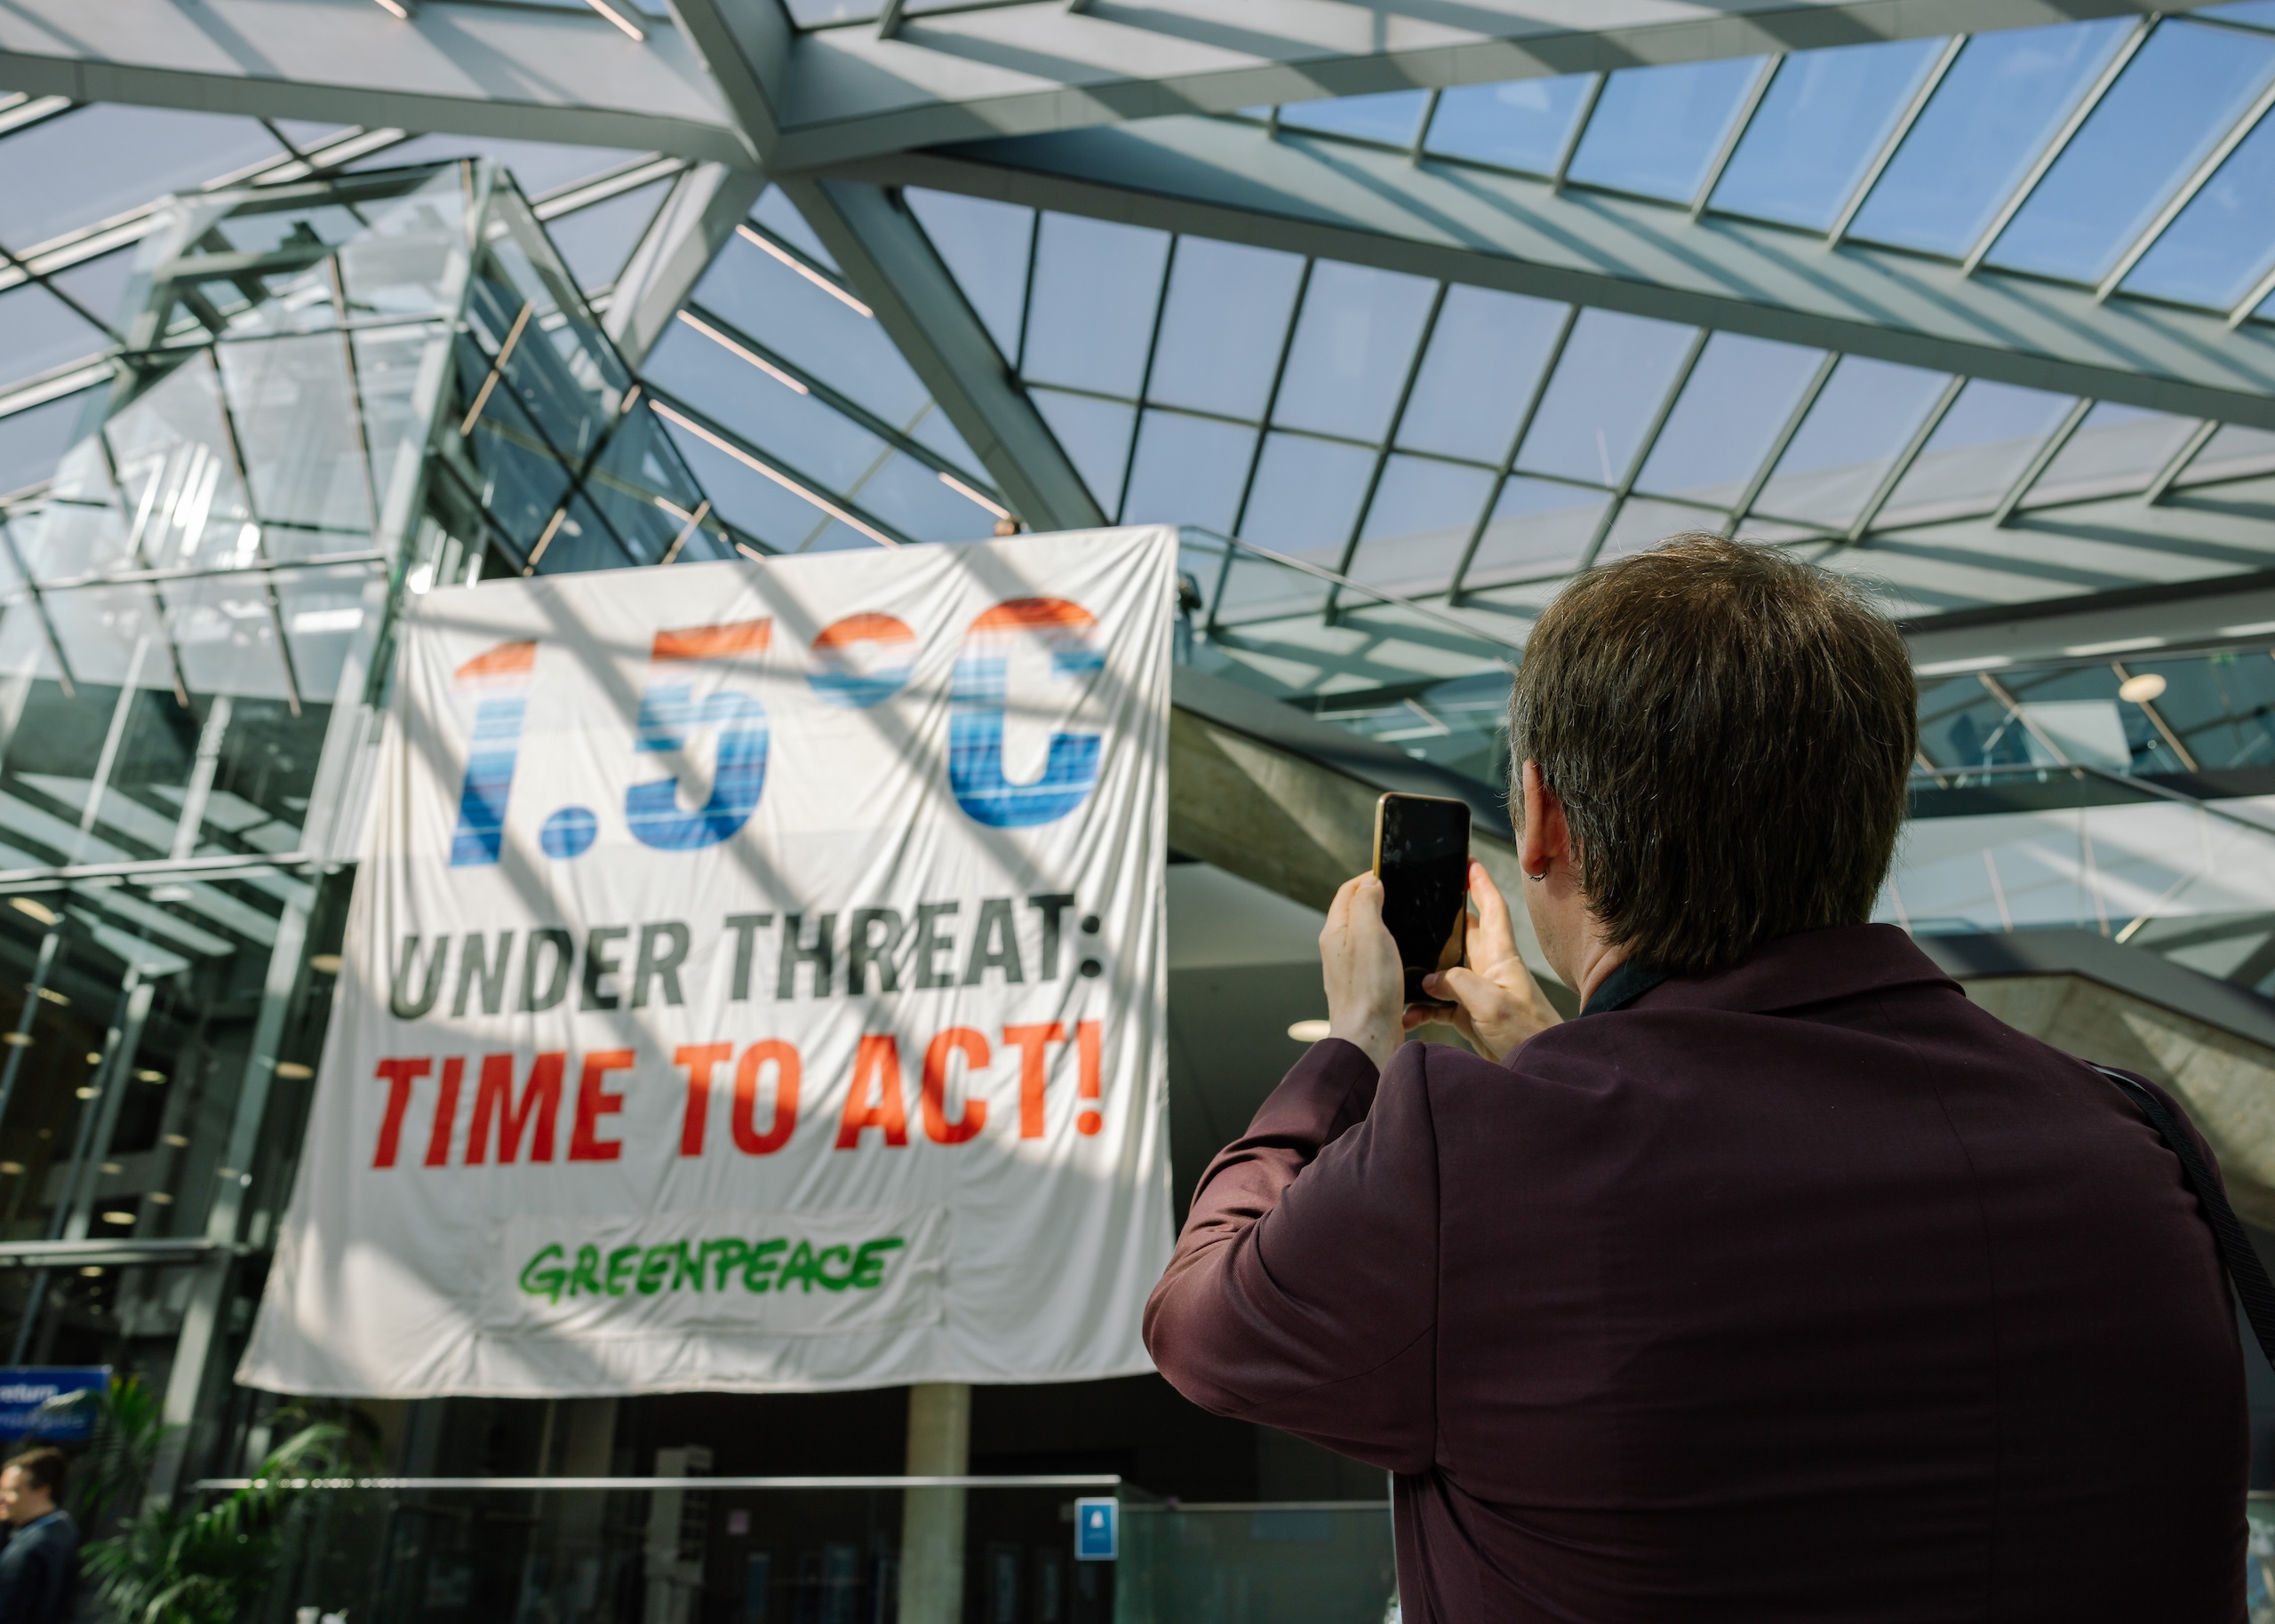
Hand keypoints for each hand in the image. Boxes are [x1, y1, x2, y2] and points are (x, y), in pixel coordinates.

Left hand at [1319, 873, 1406, 1074]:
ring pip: (1370, 939)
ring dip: (1388, 928)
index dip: (1368, 878)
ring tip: (1408, 924)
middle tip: (1403, 895)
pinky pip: (1381, 963)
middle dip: (1378, 900)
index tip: (1389, 871)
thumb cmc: (1368, 989)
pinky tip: (1408, 958)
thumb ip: (1366, 902)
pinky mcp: (1369, 989)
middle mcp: (1340, 950)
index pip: (1347, 892)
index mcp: (1335, 932)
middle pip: (1357, 913)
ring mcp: (1353, 971)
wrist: (1370, 1037)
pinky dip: (1394, 954)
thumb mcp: (1368, 932)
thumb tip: (1370, 882)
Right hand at [1412, 860, 1561, 1061]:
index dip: (1481, 884)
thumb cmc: (1529, 1033)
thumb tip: (1430, 979)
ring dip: (1423, 972)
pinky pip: (1439, 1003)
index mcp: (1501, 957)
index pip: (1492, 909)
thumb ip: (1458, 984)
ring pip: (1444, 970)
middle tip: (1414, 910)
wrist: (1539, 1068)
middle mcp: (1489, 969)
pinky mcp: (1470, 1015)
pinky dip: (1422, 1008)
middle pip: (1460, 935)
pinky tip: (1406, 1015)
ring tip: (1398, 968)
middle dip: (1439, 923)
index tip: (1468, 862)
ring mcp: (1478, 992)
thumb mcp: (1492, 1004)